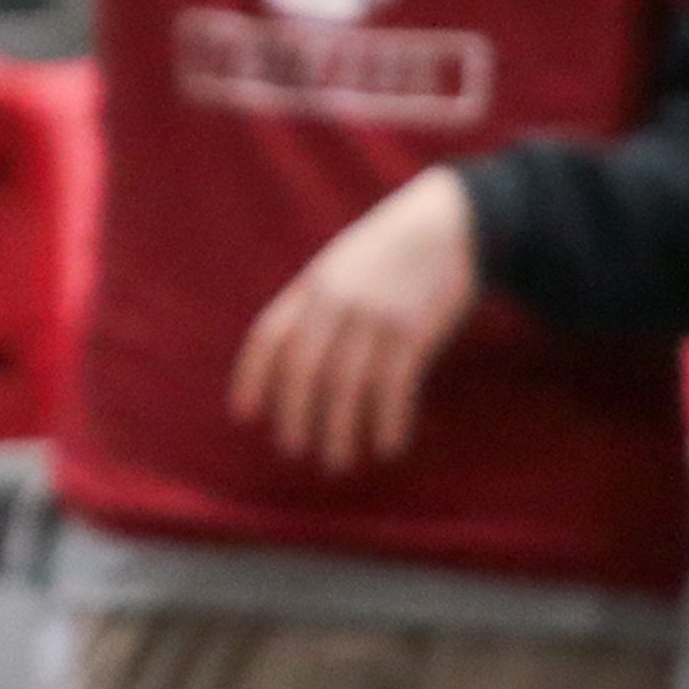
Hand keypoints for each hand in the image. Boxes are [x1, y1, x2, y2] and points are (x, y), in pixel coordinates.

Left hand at [231, 169, 478, 473]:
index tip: (243, 416)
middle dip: (295, 414)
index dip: (251, 377)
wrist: (445, 226)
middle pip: (303, 367)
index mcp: (310, 287)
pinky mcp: (413, 330)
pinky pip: (394, 385)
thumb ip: (314, 307)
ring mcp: (373, 316)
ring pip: (346, 384)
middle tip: (294, 452)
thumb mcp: (339, 269)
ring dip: (340, 429)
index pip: (268, 336)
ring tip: (338, 462)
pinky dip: (387, 420)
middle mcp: (335, 302)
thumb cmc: (387, 254)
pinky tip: (386, 446)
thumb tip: (292, 360)